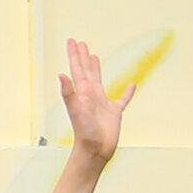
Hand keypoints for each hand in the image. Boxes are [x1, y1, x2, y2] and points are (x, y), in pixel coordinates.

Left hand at [59, 39, 134, 168]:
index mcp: (82, 92)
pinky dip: (127, 92)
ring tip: (94, 56)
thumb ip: (68, 93)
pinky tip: (131, 85)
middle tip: (81, 43)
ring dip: (97, 68)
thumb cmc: (84, 132)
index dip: (75, 55)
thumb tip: (61, 75)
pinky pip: (122, 99)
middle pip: (87, 71)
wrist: (95, 150)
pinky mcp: (114, 112)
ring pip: (99, 80)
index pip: (78, 69)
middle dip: (83, 57)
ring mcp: (102, 103)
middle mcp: (91, 95)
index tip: (72, 41)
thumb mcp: (76, 110)